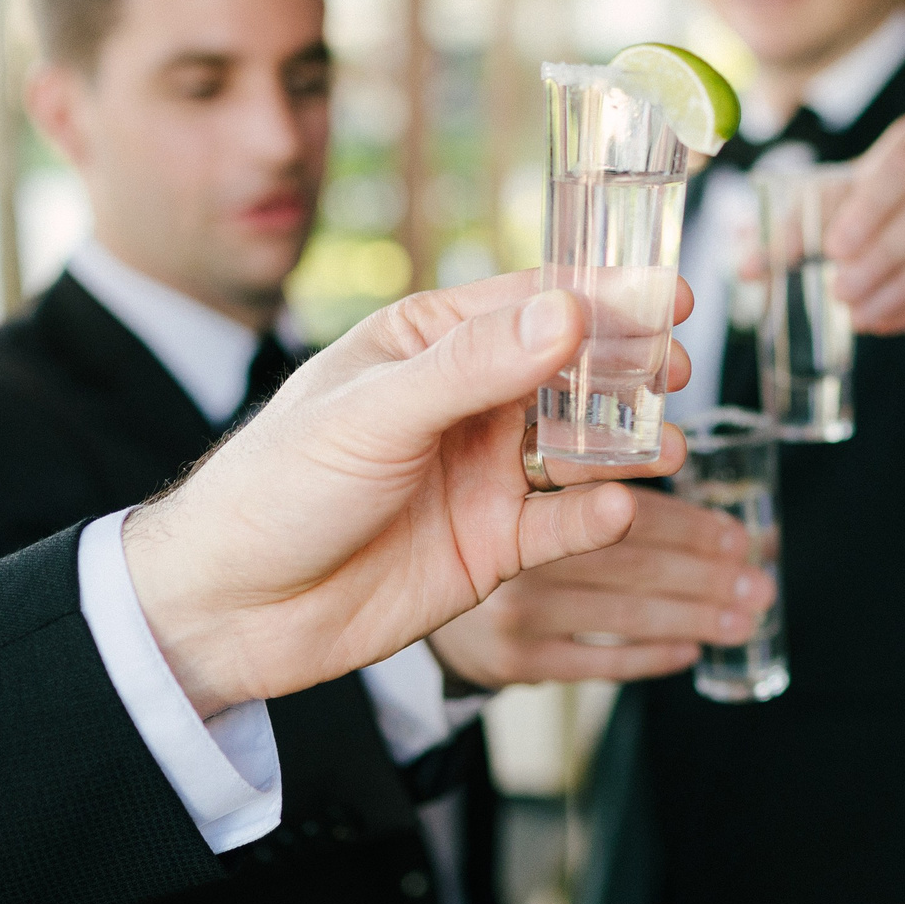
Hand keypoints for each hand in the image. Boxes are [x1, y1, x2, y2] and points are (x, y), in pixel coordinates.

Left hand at [124, 271, 691, 717]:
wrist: (229, 608)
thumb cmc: (276, 485)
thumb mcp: (373, 413)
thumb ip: (474, 368)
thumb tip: (568, 312)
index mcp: (429, 343)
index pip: (532, 301)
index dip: (604, 295)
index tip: (667, 295)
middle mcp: (466, 402)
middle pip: (572, 372)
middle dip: (630, 371)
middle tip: (675, 373)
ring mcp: (483, 474)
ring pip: (581, 449)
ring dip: (629, 446)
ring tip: (669, 449)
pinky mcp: (492, 545)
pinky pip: (562, 526)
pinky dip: (596, 519)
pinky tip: (617, 513)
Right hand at [430, 489, 772, 687]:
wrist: (414, 585)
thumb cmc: (498, 524)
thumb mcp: (537, 488)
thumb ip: (610, 487)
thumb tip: (720, 517)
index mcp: (529, 494)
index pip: (628, 512)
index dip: (692, 525)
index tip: (742, 537)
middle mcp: (518, 556)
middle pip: (634, 565)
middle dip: (708, 575)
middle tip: (758, 583)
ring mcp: (515, 614)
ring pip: (625, 616)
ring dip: (695, 617)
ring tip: (742, 619)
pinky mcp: (513, 661)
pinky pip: (598, 663)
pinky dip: (650, 657)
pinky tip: (689, 650)